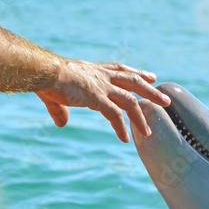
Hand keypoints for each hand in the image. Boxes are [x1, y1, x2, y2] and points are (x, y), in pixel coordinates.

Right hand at [35, 59, 170, 142]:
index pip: (120, 69)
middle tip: (165, 99)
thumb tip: (61, 123)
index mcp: (94, 70)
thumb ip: (60, 109)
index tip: (150, 76)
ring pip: (130, 100)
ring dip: (141, 116)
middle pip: (133, 81)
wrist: (43, 71)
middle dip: (150, 91)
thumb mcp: (55, 93)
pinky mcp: (97, 98)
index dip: (136, 73)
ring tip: (149, 131)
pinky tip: (125, 138)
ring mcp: (102, 87)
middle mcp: (102, 76)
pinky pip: (115, 115)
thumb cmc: (45, 78)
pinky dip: (121, 127)